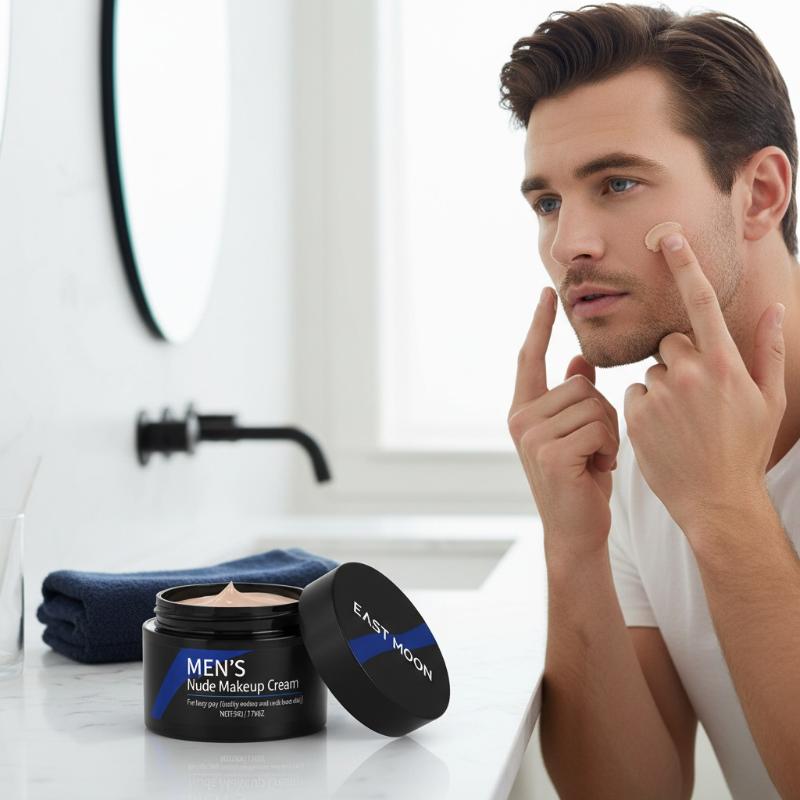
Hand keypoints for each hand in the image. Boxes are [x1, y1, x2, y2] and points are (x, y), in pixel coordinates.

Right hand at [508, 287, 620, 562]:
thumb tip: (580, 360)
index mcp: (523, 411)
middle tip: (596, 447)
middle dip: (602, 412)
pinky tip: (598, 470)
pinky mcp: (551, 453)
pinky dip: (610, 448)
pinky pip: (599, 427)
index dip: (540, 324)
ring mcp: (532, 437)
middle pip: (581, 383)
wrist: (576, 532)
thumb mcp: (576, 433)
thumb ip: (573, 396)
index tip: (546, 293)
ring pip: (594, 404)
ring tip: (597, 460)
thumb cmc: (580, 480)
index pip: (529, 358)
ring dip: (608, 432)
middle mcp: (521, 420)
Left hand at [624, 232, 786, 536]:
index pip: (701, 304)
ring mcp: (661, 395)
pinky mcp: (636, 414)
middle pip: (671, 342)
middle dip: (680, 359)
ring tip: (683, 420)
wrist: (716, 500)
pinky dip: (647, 406)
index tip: (668, 238)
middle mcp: (689, 373)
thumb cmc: (745, 449)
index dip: (685, 267)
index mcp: (725, 364)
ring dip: (664, 386)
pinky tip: (664, 431)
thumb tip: (774, 309)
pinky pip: (636, 394)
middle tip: (697, 395)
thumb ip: (768, 351)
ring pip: (653, 370)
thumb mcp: (769, 401)